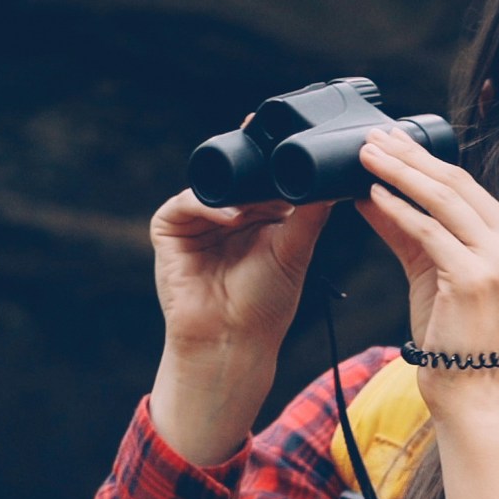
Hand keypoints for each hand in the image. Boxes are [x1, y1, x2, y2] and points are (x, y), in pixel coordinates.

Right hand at [147, 192, 330, 465]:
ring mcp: (196, 219)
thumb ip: (309, 217)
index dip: (278, 169)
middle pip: (237, 177)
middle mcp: (225, 213)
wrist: (231, 338)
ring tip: (257, 205)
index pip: (264, 180)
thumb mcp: (294, 253)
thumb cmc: (264, 304)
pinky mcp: (169, 228)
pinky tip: (232, 217)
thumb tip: (329, 185)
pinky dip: (207, 205)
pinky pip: (185, 203)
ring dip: (234, 190)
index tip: (296, 161)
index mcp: (256, 216)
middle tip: (277, 169)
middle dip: (255, 174)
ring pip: (212, 186)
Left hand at [354, 127, 498, 371]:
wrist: (469, 385)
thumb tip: (371, 188)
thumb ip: (406, 227)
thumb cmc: (454, 331)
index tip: (392, 141)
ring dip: (399, 174)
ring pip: (442, 201)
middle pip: (456, 184)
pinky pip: (429, 231)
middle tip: (373, 139)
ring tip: (366, 158)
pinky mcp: (475, 277)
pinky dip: (398, 210)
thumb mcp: (432, 268)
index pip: (467, 186)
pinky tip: (374, 195)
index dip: (425, 159)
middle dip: (409, 157)